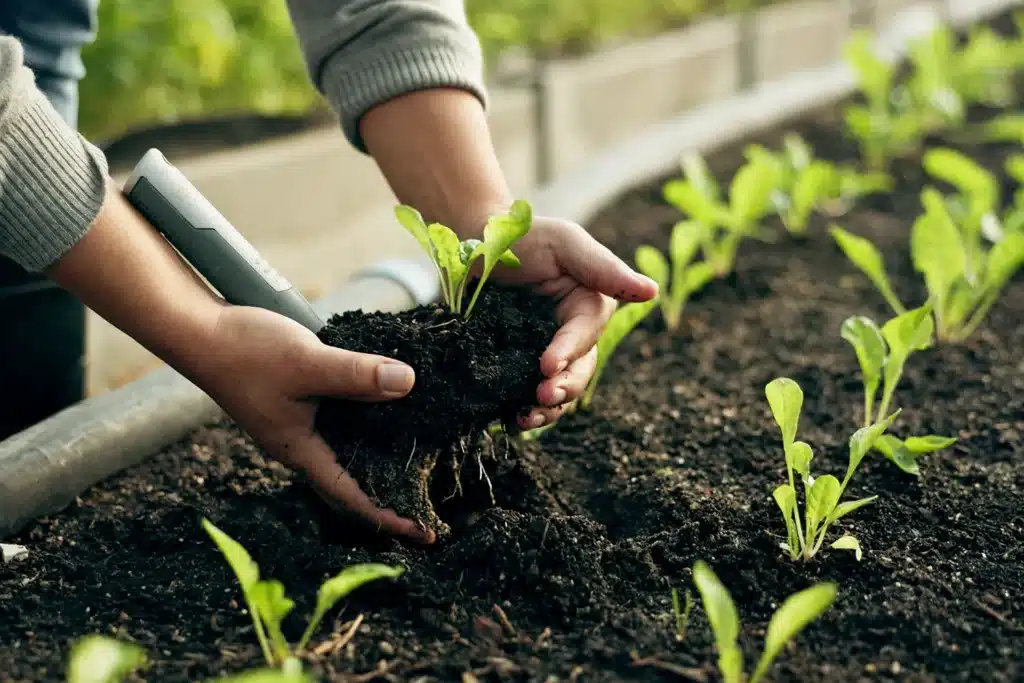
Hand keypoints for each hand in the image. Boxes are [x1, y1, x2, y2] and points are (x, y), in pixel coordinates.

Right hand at [189, 305, 434, 544]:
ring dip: (383, 459)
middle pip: (353, 483)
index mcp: (301, 451)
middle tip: (432, 505)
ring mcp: (300, 424)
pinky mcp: (301, 400)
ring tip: (423, 463)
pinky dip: (369, 422)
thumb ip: (356, 375)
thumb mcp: (308, 362)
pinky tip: (391, 407)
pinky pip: (343, 421)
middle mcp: (302, 445)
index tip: (428, 534)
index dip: (392, 516)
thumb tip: (408, 383)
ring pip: (349, 450)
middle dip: (391, 496)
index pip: (354, 497)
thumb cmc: (245, 352)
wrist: (202, 331)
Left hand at [486, 215, 658, 428]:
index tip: (547, 365)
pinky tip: (509, 420)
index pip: (585, 335)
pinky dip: (523, 410)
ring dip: (548, 409)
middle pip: (579, 371)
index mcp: (589, 307)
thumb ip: (603, 268)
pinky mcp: (517, 364)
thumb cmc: (522, 236)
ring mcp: (544, 353)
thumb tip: (652, 292)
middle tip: (541, 396)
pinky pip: (527, 394)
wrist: (472, 244)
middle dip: (563, 388)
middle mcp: (572, 336)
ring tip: (525, 418)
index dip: (569, 352)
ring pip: (559, 390)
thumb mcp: (564, 243)